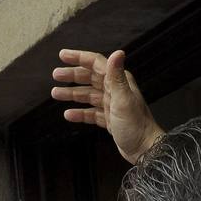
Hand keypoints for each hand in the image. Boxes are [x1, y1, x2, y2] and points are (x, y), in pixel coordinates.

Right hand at [51, 48, 164, 163]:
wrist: (144, 148)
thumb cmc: (136, 124)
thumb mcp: (123, 99)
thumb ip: (117, 76)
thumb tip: (117, 52)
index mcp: (118, 81)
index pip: (96, 64)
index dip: (79, 58)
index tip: (63, 56)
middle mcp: (114, 90)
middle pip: (89, 78)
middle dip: (72, 75)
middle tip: (56, 75)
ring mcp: (111, 105)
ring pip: (88, 95)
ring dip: (72, 94)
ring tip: (56, 94)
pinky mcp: (108, 119)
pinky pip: (90, 113)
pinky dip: (79, 113)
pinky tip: (68, 114)